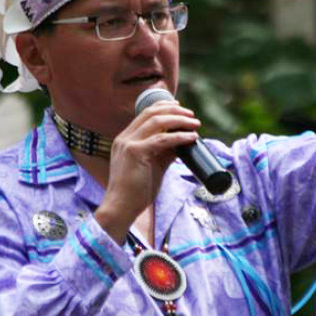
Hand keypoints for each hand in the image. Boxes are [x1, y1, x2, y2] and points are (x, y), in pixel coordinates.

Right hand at [94, 101, 199, 242]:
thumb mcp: (151, 166)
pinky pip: (161, 139)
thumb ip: (164, 153)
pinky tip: (191, 137)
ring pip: (157, 121)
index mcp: (125, 139)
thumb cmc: (135, 191)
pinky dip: (179, 136)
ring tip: (195, 124)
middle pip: (151, 113)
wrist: (120, 208)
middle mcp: (124, 138)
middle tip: (191, 115)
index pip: (144, 114)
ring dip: (179, 120)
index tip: (180, 108)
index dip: (163, 107)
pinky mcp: (135, 153)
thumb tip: (182, 144)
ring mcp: (128, 144)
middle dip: (174, 110)